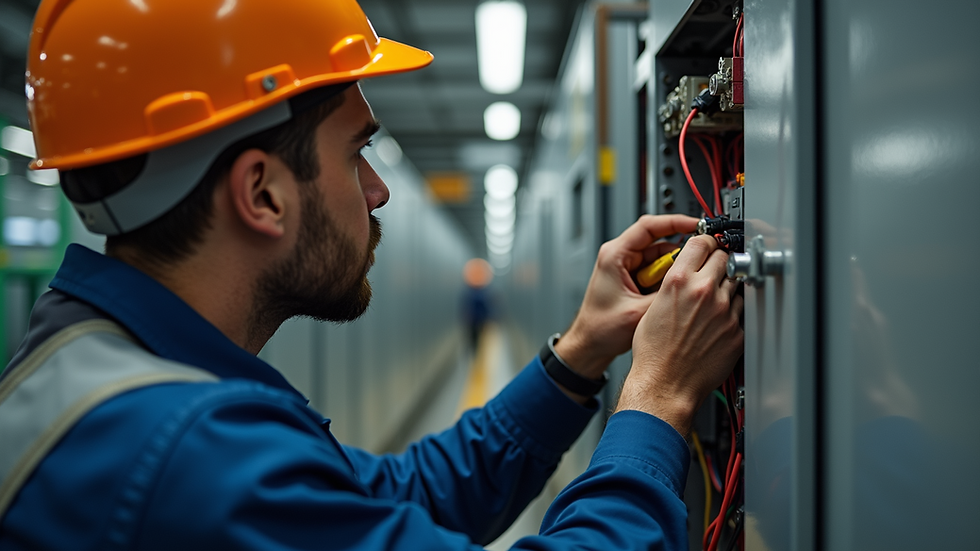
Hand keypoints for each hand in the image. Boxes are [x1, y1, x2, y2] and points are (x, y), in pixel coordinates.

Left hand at [555, 215, 698, 380]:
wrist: (590, 345)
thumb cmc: (600, 329)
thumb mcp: (639, 312)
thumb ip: (666, 293)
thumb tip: (691, 280)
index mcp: (614, 255)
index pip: (648, 226)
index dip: (675, 222)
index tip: (697, 225)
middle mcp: (620, 257)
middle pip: (658, 241)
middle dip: (679, 252)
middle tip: (698, 260)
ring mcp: (627, 268)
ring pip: (660, 258)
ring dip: (674, 269)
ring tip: (685, 283)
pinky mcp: (633, 279)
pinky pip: (657, 272)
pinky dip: (668, 279)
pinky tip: (674, 292)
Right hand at [616, 235, 743, 436]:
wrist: (665, 382)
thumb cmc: (654, 352)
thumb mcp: (652, 308)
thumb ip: (673, 284)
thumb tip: (684, 274)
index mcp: (678, 282)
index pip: (701, 242)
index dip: (705, 242)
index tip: (707, 246)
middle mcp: (703, 292)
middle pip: (724, 257)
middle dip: (719, 261)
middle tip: (714, 270)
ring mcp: (723, 311)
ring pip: (736, 282)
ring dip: (728, 285)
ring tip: (715, 299)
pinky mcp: (736, 330)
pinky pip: (742, 309)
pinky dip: (733, 310)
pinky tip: (719, 319)